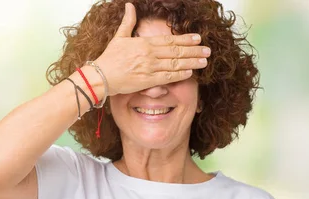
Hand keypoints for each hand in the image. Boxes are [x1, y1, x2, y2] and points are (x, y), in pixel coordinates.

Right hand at [94, 2, 210, 95]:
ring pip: (175, 64)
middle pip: (176, 51)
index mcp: (144, 43)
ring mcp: (149, 68)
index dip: (185, 39)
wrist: (101, 76)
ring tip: (204, 61)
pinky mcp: (148, 81)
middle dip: (194, 50)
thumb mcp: (119, 37)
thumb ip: (128, 22)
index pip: (169, 40)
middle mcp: (149, 55)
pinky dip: (180, 74)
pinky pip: (167, 77)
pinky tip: (190, 72)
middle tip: (207, 50)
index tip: (197, 38)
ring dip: (191, 62)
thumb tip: (130, 5)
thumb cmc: (109, 58)